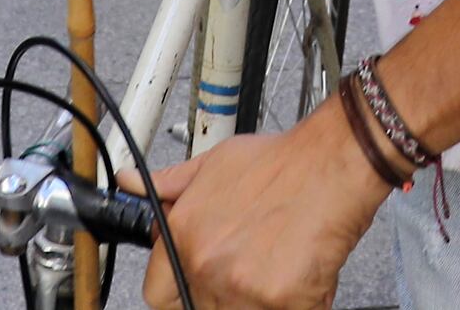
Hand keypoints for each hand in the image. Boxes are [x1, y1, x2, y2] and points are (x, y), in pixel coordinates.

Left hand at [146, 98, 389, 309]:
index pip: (157, 295)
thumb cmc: (280, 165)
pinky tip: (298, 278)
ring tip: (272, 271)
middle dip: (220, 296)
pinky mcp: (281, 302)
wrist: (331, 164)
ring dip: (254, 303)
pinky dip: (292, 304)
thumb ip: (170, 184)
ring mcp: (243, 288)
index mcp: (184, 235)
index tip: (193, 286)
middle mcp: (207, 265)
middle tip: (247, 272)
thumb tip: (128, 182)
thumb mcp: (214, 164)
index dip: (176, 292)